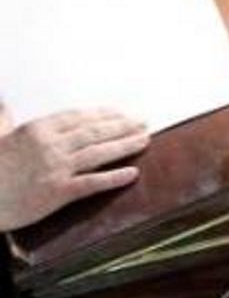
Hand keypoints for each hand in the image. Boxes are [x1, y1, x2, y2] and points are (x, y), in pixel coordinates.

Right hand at [0, 105, 149, 230]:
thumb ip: (3, 120)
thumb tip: (3, 105)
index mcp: (37, 130)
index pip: (79, 117)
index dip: (103, 114)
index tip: (120, 112)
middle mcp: (51, 146)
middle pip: (95, 132)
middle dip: (121, 126)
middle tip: (142, 122)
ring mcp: (57, 169)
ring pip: (99, 153)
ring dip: (125, 145)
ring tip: (144, 139)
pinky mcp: (59, 192)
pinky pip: (93, 183)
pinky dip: (114, 178)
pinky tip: (133, 173)